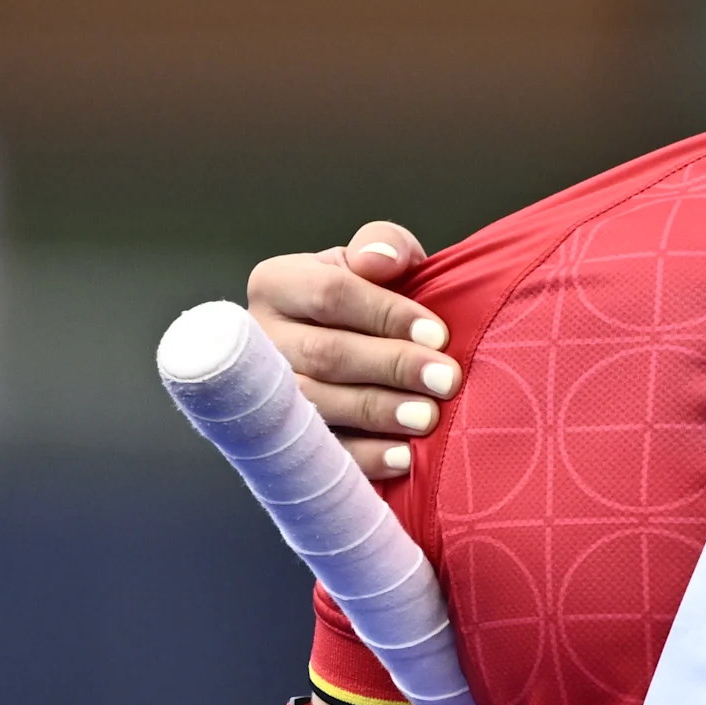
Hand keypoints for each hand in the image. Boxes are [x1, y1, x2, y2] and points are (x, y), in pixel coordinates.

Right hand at [246, 222, 458, 479]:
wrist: (358, 347)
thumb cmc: (372, 299)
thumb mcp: (379, 262)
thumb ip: (384, 246)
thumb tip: (379, 259)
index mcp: (277, 284)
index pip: (331, 294)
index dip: (387, 314)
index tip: (439, 335)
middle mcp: (258, 339)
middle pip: (326, 353)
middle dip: (392, 367)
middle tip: (446, 381)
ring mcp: (263, 393)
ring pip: (316, 404)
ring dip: (377, 412)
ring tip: (428, 418)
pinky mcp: (280, 438)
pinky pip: (316, 451)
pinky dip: (362, 456)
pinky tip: (403, 458)